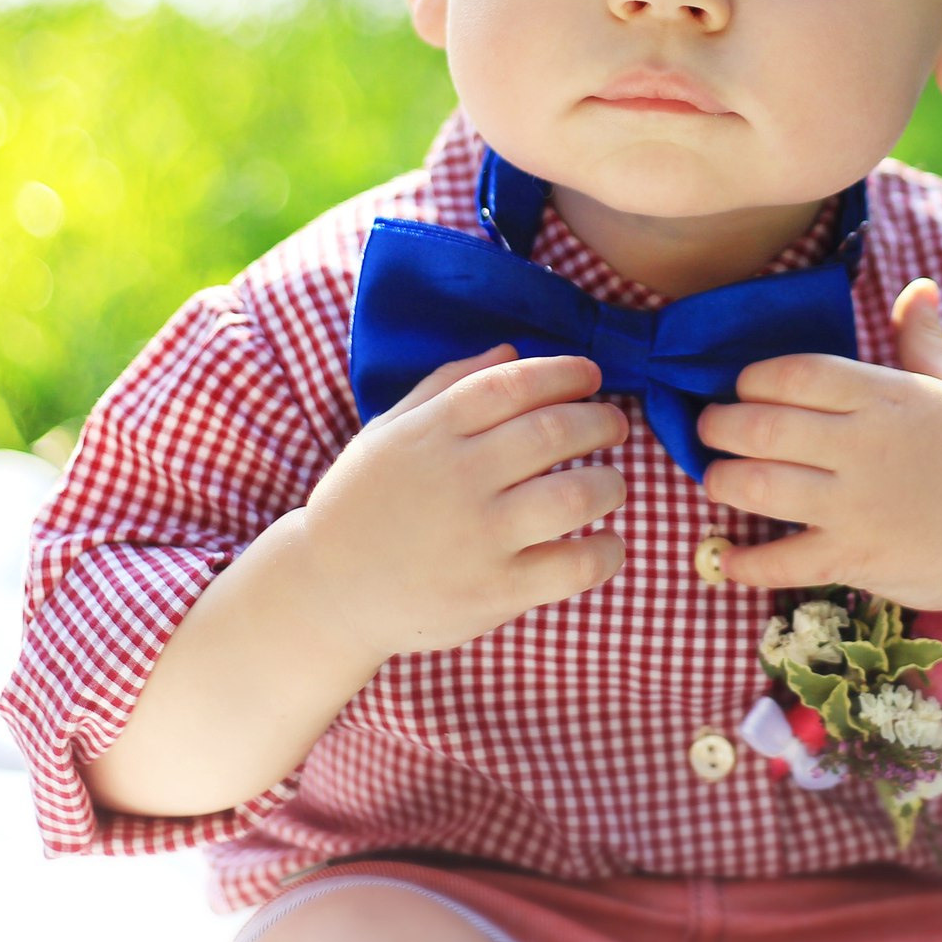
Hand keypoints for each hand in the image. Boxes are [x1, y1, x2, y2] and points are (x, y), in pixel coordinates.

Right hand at [302, 344, 627, 658]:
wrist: (327, 591)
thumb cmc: (365, 503)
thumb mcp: (389, 432)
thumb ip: (447, 385)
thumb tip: (512, 349)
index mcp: (432, 432)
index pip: (513, 383)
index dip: (564, 371)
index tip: (591, 375)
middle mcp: (458, 478)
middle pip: (555, 431)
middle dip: (600, 421)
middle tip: (614, 426)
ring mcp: (478, 537)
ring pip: (575, 495)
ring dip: (610, 483)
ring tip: (611, 484)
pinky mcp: (495, 592)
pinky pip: (575, 565)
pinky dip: (606, 551)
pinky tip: (606, 542)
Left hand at [695, 278, 941, 613]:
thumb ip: (924, 341)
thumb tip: (919, 287)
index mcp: (888, 395)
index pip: (796, 372)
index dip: (753, 378)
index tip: (741, 387)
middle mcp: (866, 444)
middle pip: (762, 425)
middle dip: (719, 426)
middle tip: (708, 430)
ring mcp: (859, 503)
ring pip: (759, 486)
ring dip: (722, 482)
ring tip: (715, 480)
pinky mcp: (858, 557)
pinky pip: (783, 561)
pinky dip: (745, 563)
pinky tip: (726, 561)